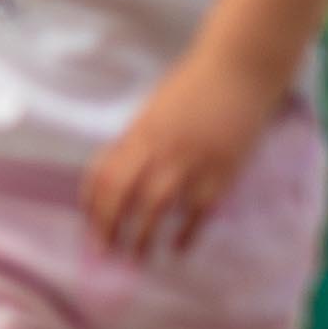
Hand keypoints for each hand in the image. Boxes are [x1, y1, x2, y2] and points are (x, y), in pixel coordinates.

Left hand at [85, 53, 285, 258]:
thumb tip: (122, 173)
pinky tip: (178, 248)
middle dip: (109, 228)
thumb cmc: (195, 87)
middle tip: (105, 253)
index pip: (102, 175)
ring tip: (137, 258)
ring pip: (154, 208)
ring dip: (142, 237)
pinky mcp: (221, 170)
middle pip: (121, 195)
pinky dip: (186, 233)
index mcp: (137, 133)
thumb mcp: (154, 112)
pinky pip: (198, 210)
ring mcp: (189, 160)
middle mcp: (157, 149)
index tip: (90, 228)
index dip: (92, 205)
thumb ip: (138, 142)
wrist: (237, 70)